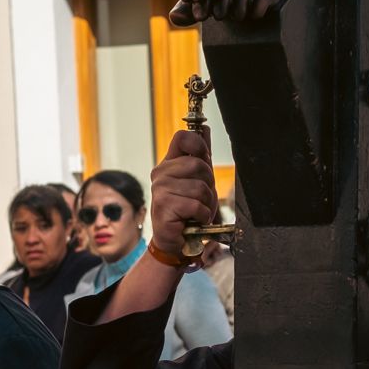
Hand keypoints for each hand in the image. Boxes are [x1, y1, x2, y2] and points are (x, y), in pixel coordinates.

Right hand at [147, 130, 218, 262]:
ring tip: (198, 212)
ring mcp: (160, 189)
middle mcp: (161, 173)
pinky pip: (196, 205)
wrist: (173, 240)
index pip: (182, 137)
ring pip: (200, 187)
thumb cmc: (187, 209)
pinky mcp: (163, 206)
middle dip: (209, 184)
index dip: (199, 144)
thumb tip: (205, 128)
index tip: (205, 159)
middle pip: (199, 165)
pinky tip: (195, 220)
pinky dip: (202, 216)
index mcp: (169, 163)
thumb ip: (200, 156)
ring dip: (207, 204)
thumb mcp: (196, 180)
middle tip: (201, 198)